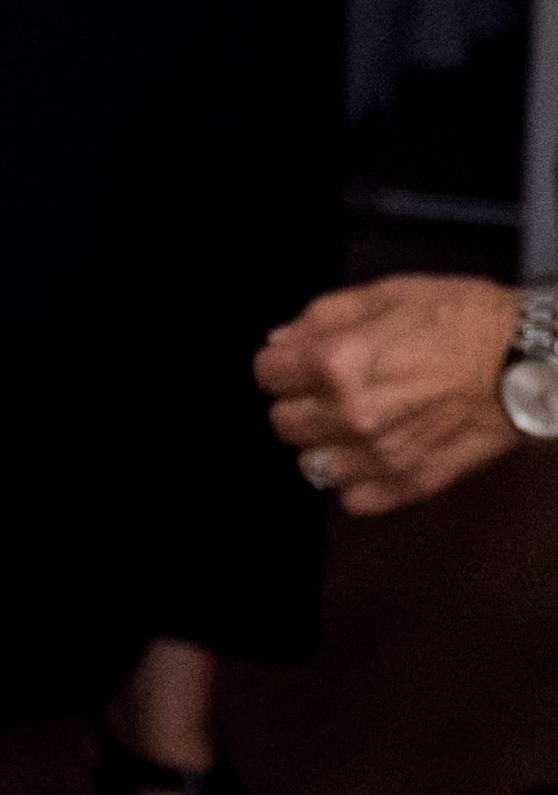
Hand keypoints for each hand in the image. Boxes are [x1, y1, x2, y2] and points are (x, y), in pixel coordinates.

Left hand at [258, 274, 527, 514]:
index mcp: (335, 362)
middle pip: (282, 423)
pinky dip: (356, 482)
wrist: (529, 361)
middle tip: (324, 392)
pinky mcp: (412, 482)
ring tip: (350, 426)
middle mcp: (350, 413)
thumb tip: (279, 342)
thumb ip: (321, 318)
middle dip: (297, 403)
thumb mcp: (385, 294)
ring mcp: (381, 454)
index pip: (265, 375)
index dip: (280, 365)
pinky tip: (373, 456)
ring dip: (323, 445)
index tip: (296, 363)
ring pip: (312, 465)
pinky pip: (354, 499)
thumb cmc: (464, 320)